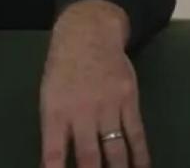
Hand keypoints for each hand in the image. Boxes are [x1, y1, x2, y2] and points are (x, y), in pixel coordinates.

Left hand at [39, 0, 150, 167]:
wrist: (88, 34)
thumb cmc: (63, 68)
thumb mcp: (48, 94)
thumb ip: (54, 127)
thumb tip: (54, 162)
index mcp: (55, 109)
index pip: (54, 148)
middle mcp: (81, 110)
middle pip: (89, 155)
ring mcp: (107, 105)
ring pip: (115, 149)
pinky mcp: (129, 100)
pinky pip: (136, 133)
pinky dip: (141, 155)